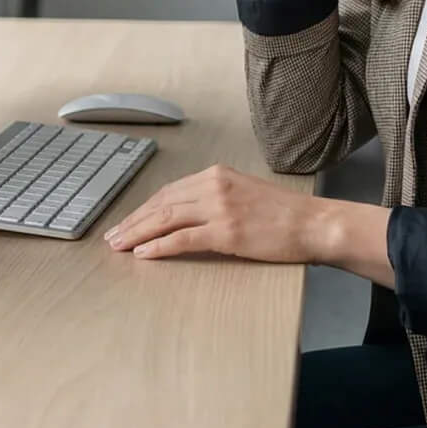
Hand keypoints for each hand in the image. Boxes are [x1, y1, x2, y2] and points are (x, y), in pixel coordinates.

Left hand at [103, 164, 317, 261]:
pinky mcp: (226, 231)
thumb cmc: (284, 214)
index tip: (127, 221)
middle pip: (161, 203)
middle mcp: (214, 185)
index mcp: (216, 174)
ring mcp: (219, 208)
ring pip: (165, 218)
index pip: (169, 191)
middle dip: (133, 220)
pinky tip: (144, 253)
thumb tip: (185, 214)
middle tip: (113, 236)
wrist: (313, 224)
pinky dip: (159, 246)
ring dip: (138, 233)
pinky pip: (182, 239)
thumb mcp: (244, 192)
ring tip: (119, 245)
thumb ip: (215, 197)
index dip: (143, 208)